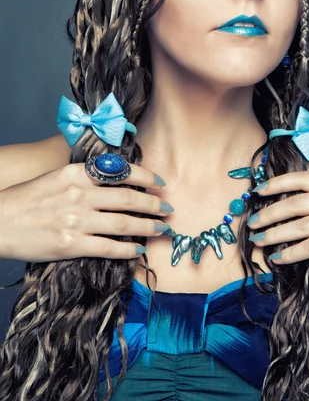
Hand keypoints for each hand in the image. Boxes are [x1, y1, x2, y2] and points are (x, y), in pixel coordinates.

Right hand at [0, 163, 172, 262]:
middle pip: (128, 198)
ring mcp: (76, 220)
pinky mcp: (71, 244)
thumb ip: (86, 177)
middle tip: (168, 208)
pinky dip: (128, 249)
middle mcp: (79, 194)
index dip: (146, 176)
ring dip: (148, 226)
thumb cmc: (28, 199)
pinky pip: (109, 247)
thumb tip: (118, 180)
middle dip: (153, 204)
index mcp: (76, 173)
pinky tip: (138, 249)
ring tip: (161, 229)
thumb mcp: (57, 177)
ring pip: (124, 223)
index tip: (160, 182)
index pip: (121, 171)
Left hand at [247, 172, 308, 298]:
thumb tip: (282, 204)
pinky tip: (277, 258)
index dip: (278, 183)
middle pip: (299, 201)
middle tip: (251, 222)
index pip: (306, 178)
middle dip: (270, 212)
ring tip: (258, 241)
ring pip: (302, 224)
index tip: (257, 191)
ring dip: (275, 234)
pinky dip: (290, 253)